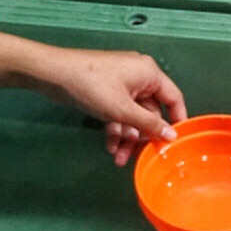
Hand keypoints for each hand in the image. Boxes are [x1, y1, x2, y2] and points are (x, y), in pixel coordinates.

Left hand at [29, 46, 187, 164]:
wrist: (54, 74)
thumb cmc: (92, 86)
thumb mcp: (123, 109)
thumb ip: (149, 124)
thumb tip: (171, 136)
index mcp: (149, 73)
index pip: (173, 98)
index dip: (176, 120)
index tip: (174, 142)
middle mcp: (139, 76)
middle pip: (150, 111)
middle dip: (141, 136)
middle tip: (136, 156)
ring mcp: (122, 84)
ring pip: (132, 115)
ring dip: (127, 136)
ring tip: (117, 157)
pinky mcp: (107, 91)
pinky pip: (119, 112)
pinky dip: (115, 127)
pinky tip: (109, 145)